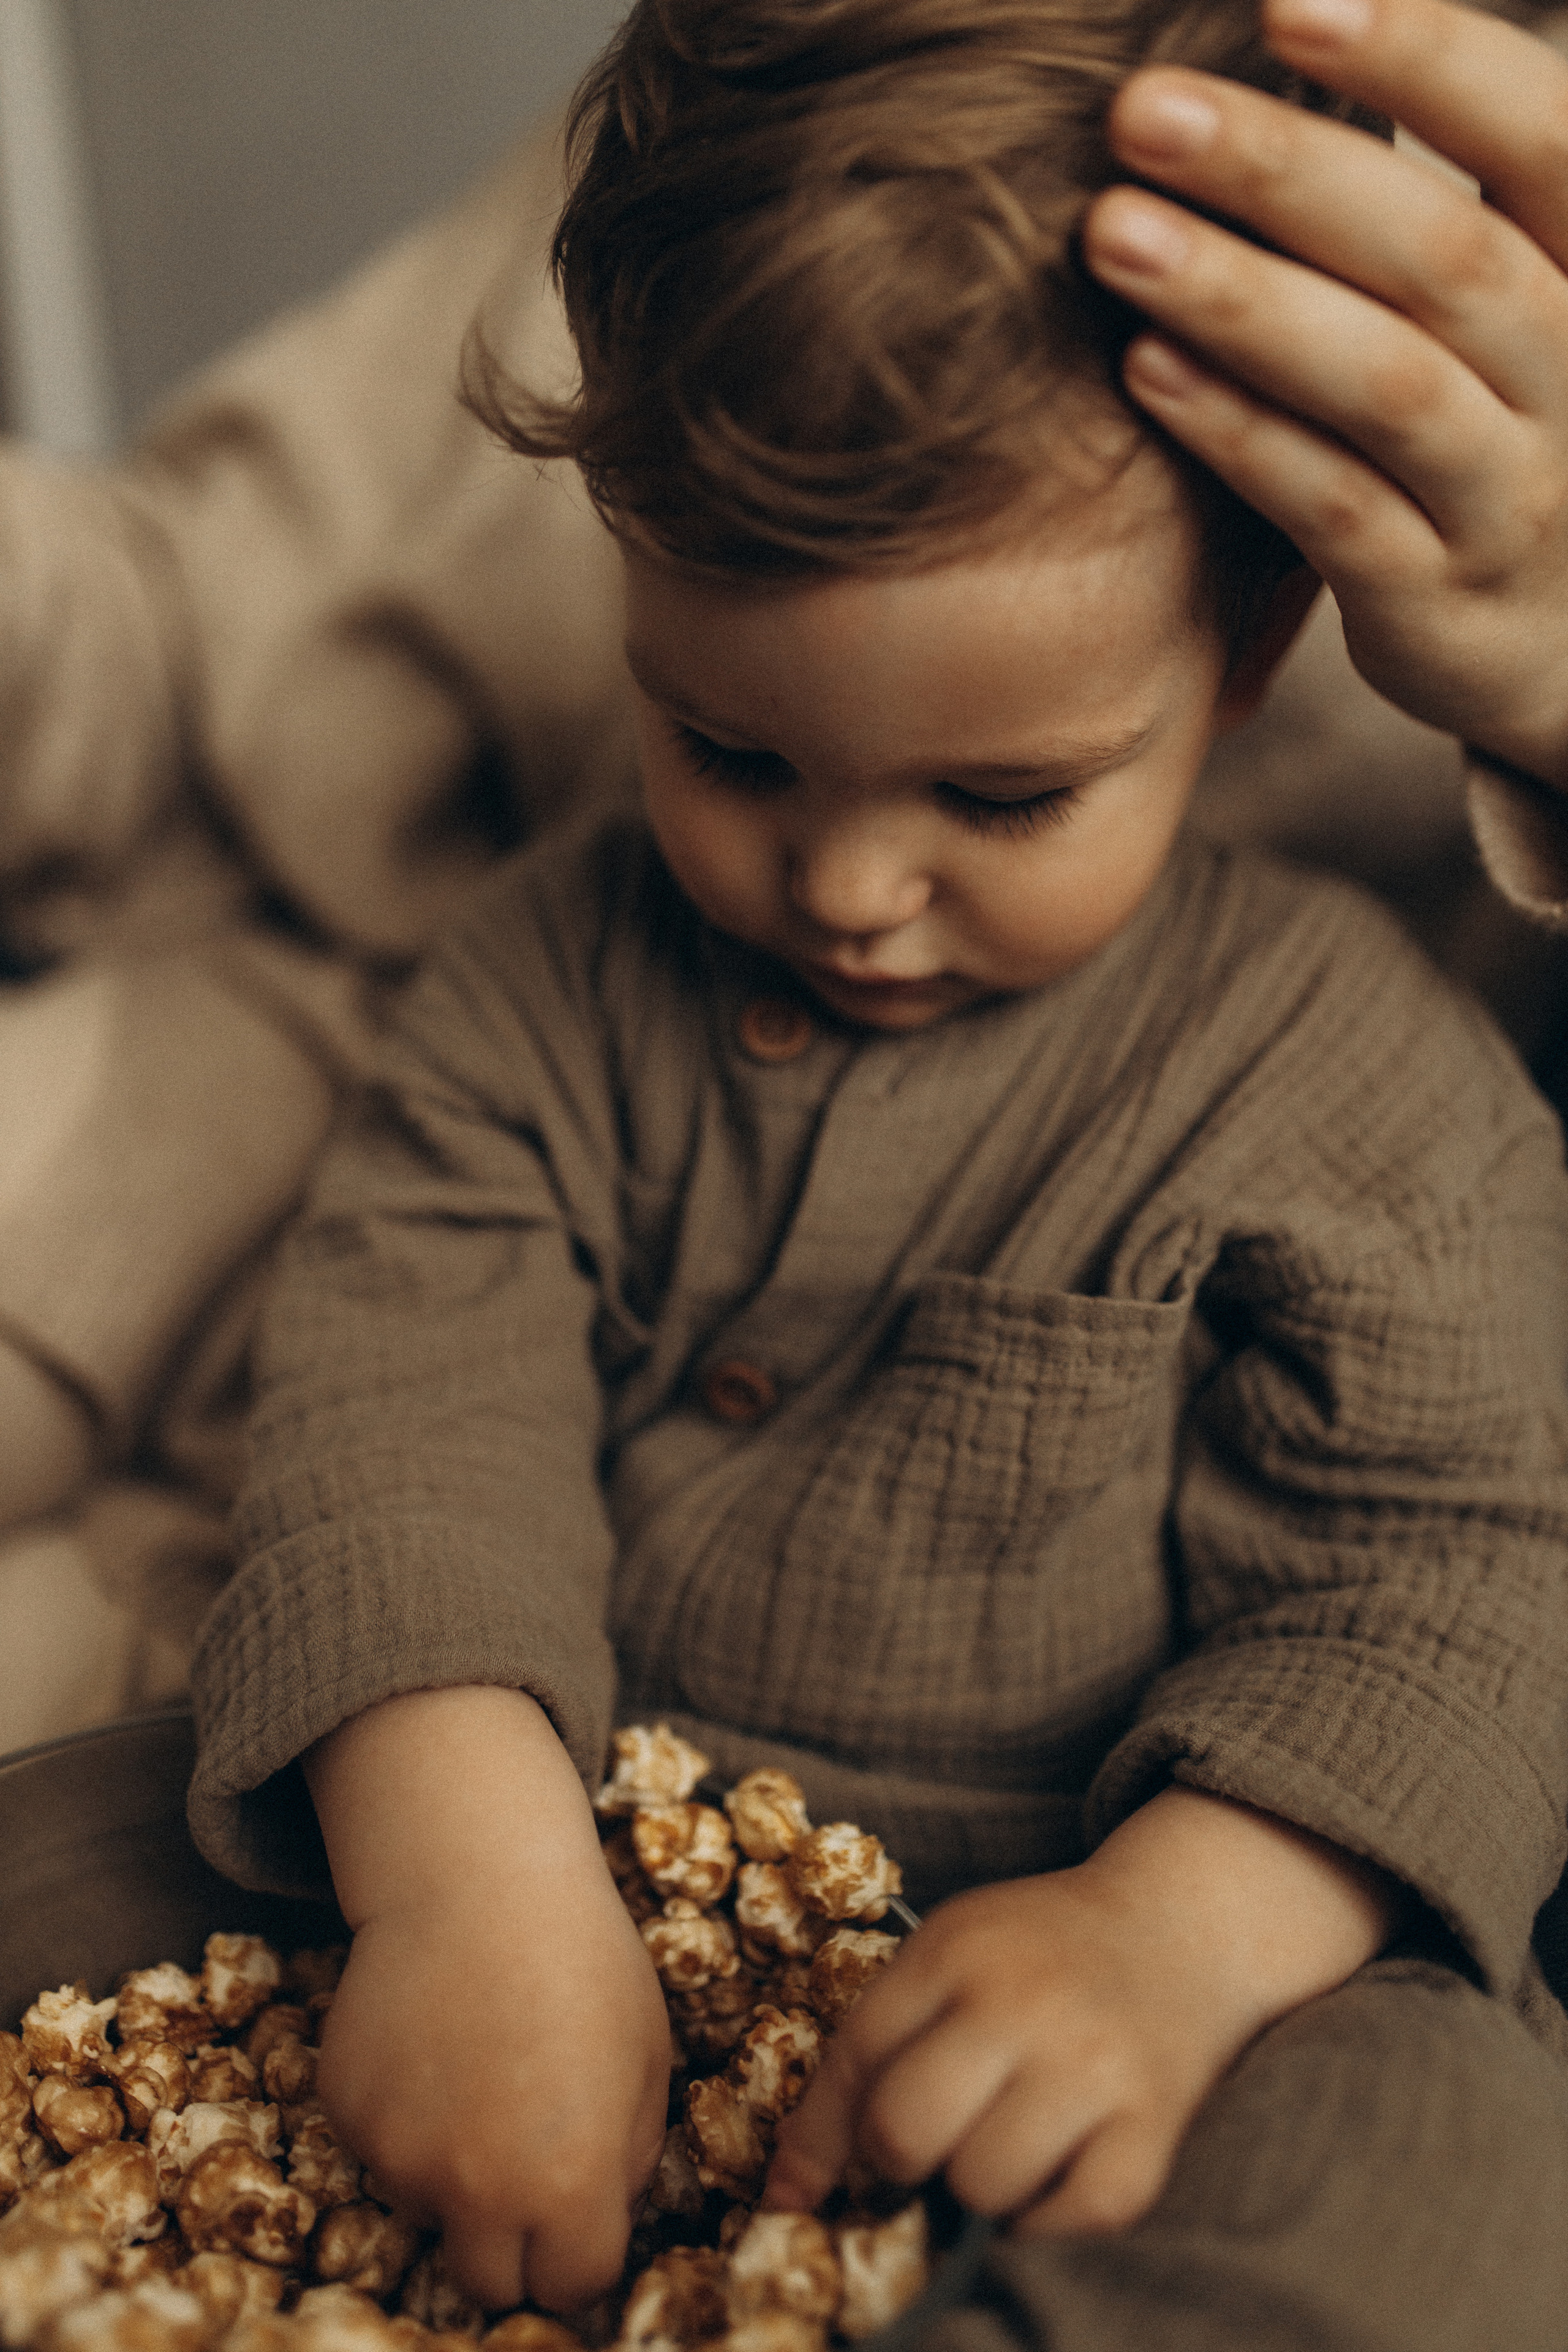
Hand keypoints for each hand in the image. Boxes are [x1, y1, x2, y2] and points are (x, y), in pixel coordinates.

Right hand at [305, 1688, 670, 2311]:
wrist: (479, 1877)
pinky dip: (404, 2118)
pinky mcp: (347, 2113)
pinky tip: (433, 2042)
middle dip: (509, 2247)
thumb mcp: (646, 2061)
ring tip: (479, 2068)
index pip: (573, 2287)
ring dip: (452, 2171)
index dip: (580, 2255)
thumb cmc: (583, 1959)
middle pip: (486, 2283)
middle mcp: (476, 2188)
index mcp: (567, 2185)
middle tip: (522, 2176)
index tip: (577, 2220)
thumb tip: (603, 2218)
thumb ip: (628, 2160)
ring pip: (427, 2208)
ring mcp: (400, 2154)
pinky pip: (380, 2149)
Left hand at [765, 1788, 1398, 2232]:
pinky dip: (1049, 2217)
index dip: (814, 2138)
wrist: (1177, 1930)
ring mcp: (1094, 2064)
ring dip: (979, 2186)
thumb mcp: (951, 1953)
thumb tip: (792, 2189)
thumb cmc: (1040, 1951)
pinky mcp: (1154, 2126)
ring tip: (1006, 2140)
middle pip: (905, 2131)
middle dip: (899, 2159)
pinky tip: (1056, 2165)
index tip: (794, 2193)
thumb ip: (878, 2042)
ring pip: (981, 2186)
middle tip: (933, 2142)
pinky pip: (1069, 2220)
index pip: (856, 2057)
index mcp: (958, 1948)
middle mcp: (1024, 2000)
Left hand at [1082, 0, 1567, 788]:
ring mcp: (1512, 497)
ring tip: (1112, 232)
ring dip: (1243, 302)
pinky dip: (1240, 435)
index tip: (1288, 1)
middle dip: (1287, 173)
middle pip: (1443, 255)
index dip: (1428, 59)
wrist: (1564, 640)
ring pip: (1387, 386)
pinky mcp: (1436, 601)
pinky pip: (1333, 510)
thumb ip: (1425, 201)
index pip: (1540, 137)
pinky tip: (1147, 370)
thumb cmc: (1500, 430)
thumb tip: (1294, 28)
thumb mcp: (1508, 303)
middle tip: (1143, 110)